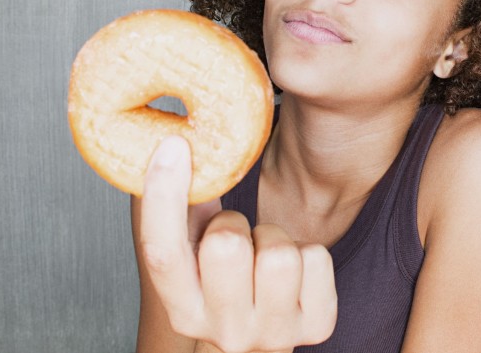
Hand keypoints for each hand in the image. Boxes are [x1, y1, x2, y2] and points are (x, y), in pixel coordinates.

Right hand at [139, 136, 336, 352]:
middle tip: (240, 237)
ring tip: (267, 254)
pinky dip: (309, 252)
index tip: (174, 146)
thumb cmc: (229, 284)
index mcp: (183, 311)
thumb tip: (175, 146)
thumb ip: (180, 211)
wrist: (267, 337)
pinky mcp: (318, 325)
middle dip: (235, 225)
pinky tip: (297, 271)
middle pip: (226, 246)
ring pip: (278, 253)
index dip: (163, 195)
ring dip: (274, 238)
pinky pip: (316, 257)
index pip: (161, 253)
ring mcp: (274, 332)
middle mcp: (225, 330)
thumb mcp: (195, 255)